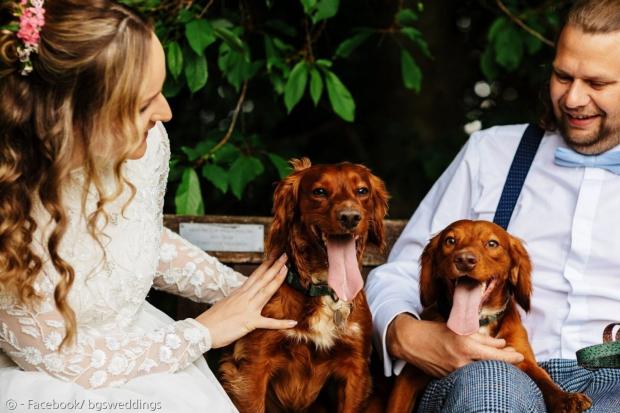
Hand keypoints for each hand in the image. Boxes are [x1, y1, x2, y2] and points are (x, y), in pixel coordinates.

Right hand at [195, 253, 296, 347]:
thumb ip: (235, 300)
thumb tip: (241, 298)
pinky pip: (269, 323)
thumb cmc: (212, 320)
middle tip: (285, 256)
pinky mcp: (249, 322)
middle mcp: (244, 297)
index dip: (265, 266)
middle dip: (275, 267)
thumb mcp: (225, 304)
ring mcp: (248, 308)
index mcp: (238, 293)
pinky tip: (293, 322)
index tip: (273, 257)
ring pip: (266, 291)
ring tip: (287, 270)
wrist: (202, 330)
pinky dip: (282, 323)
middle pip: (262, 279)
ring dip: (277, 280)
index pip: (255, 276)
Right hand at [387, 313, 523, 377]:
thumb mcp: (458, 328)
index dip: (510, 357)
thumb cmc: (433, 330)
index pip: (495, 355)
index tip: (519, 355)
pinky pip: (469, 375)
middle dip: (506, 362)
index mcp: (465, 346)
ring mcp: (455, 372)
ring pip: (481, 372)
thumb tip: (500, 343)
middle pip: (492, 366)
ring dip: (492, 365)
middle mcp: (462, 362)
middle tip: (515, 357)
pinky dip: (479, 369)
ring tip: (501, 360)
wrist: (410, 342)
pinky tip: (483, 365)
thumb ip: (481, 337)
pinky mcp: (449, 378)